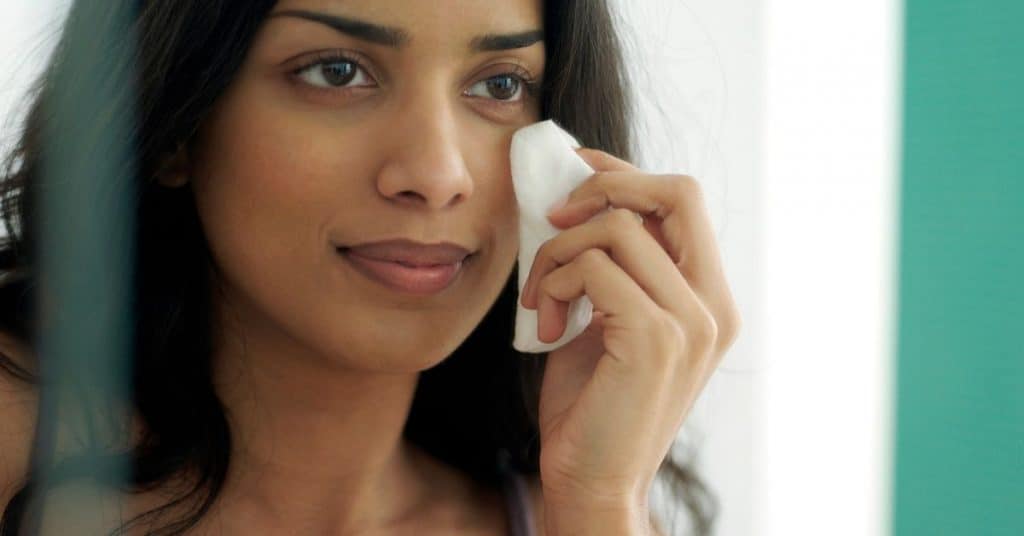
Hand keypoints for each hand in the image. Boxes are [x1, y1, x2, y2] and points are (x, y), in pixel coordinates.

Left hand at [519, 148, 741, 530]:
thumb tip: (574, 200)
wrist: (592, 481)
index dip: (627, 172)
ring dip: (558, 253)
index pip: (684, 199)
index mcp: (708, 297)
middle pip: (676, 191)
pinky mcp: (656, 337)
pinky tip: (546, 325)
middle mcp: (713, 305)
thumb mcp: (606, 321)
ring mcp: (691, 320)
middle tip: (554, 218)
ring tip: (542, 300)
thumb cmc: (592, 404)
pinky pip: (593, 267)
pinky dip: (555, 283)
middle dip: (604, 185)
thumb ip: (610, 267)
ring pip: (618, 227)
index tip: (576, 169)